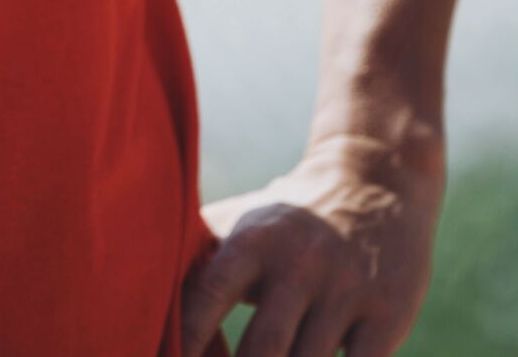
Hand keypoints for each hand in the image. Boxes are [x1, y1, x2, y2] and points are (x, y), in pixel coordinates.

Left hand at [180, 132, 443, 356]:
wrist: (376, 179)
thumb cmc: (287, 222)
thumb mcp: (242, 225)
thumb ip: (195, 263)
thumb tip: (129, 298)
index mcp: (253, 241)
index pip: (208, 297)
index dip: (187, 342)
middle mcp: (299, 264)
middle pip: (262, 353)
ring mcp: (347, 290)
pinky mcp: (388, 314)